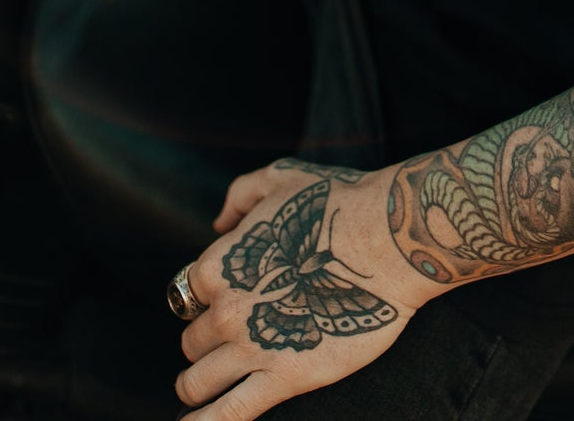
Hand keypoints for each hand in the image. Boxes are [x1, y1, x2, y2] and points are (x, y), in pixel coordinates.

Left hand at [174, 159, 432, 416]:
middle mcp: (226, 309)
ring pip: (196, 382)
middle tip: (233, 337)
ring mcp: (252, 347)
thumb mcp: (281, 177)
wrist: (385, 241)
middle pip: (192, 340)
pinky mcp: (284, 378)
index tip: (224, 298)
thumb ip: (240, 196)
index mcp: (221, 263)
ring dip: (195, 386)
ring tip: (200, 389)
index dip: (204, 297)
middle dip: (204, 341)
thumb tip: (219, 223)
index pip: (187, 293)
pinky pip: (229, 414)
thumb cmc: (338, 203)